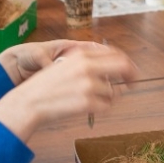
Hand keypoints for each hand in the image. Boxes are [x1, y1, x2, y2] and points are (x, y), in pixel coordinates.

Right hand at [0, 43, 137, 140]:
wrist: (29, 102)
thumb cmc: (46, 86)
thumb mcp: (66, 65)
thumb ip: (89, 64)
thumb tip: (114, 68)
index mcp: (81, 55)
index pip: (115, 53)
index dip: (127, 62)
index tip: (131, 70)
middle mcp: (87, 67)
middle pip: (124, 67)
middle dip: (132, 76)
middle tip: (133, 84)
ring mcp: (88, 85)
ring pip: (113, 92)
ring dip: (107, 98)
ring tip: (88, 100)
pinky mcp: (87, 103)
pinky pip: (106, 106)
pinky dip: (101, 109)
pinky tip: (87, 108)